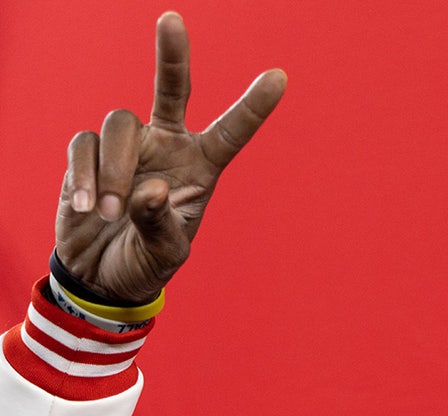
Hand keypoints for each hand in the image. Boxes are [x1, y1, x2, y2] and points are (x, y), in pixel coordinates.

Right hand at [54, 11, 286, 303]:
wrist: (101, 274)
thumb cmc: (147, 260)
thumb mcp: (166, 253)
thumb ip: (160, 224)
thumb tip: (147, 190)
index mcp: (201, 167)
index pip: (232, 132)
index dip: (254, 105)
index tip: (280, 76)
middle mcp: (167, 145)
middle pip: (172, 89)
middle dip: (172, 55)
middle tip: (171, 19)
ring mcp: (128, 146)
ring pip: (120, 125)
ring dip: (115, 171)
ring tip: (110, 214)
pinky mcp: (89, 153)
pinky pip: (85, 145)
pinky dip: (86, 175)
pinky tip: (87, 207)